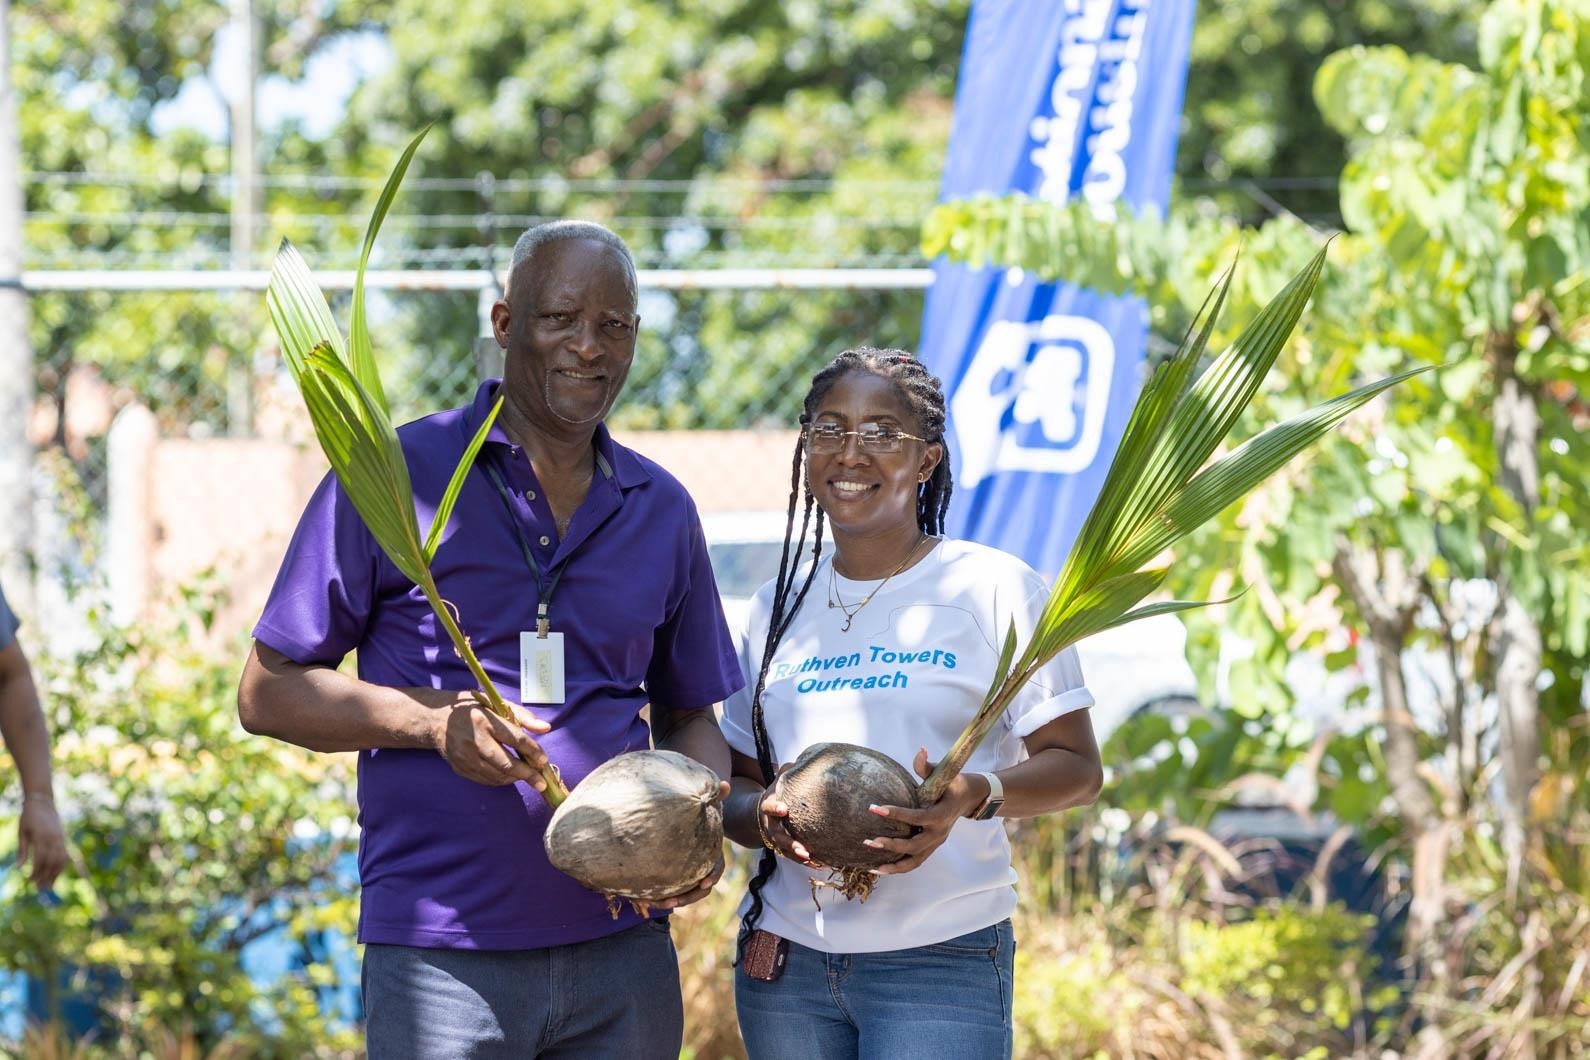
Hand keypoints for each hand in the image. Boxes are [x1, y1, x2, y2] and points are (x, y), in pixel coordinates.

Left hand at [18, 797, 67, 889]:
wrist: (43, 802)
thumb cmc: (28, 817)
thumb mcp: (21, 832)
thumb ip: (22, 851)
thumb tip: (19, 868)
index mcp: (42, 837)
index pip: (40, 860)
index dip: (36, 872)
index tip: (29, 881)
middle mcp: (54, 839)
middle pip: (52, 862)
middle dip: (46, 877)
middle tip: (40, 889)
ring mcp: (61, 838)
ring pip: (61, 860)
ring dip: (56, 874)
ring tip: (50, 885)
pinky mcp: (64, 838)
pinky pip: (65, 855)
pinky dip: (61, 866)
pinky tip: (56, 873)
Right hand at [435, 694, 553, 789]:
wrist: (436, 720)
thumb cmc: (472, 709)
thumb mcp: (496, 704)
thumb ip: (523, 716)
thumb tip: (546, 728)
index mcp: (485, 720)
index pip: (515, 739)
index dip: (532, 751)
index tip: (544, 760)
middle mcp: (474, 740)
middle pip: (506, 763)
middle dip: (527, 775)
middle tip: (542, 783)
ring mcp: (465, 757)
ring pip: (496, 775)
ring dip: (515, 779)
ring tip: (528, 777)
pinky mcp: (459, 768)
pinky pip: (485, 780)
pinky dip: (501, 780)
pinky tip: (510, 776)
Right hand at [758, 770, 823, 868]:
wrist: (764, 811)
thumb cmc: (778, 791)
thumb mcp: (780, 778)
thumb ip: (789, 770)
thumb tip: (804, 759)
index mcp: (768, 805)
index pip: (769, 806)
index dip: (775, 808)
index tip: (784, 809)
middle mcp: (771, 825)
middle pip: (778, 837)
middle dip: (790, 844)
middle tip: (804, 851)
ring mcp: (776, 838)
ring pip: (786, 851)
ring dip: (799, 858)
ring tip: (815, 861)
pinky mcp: (784, 847)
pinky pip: (794, 857)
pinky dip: (806, 862)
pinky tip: (821, 864)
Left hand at [865, 748, 988, 876]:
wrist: (970, 798)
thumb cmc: (954, 783)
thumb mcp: (945, 773)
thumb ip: (928, 766)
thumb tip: (920, 750)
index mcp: (941, 814)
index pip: (917, 817)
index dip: (896, 814)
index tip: (874, 808)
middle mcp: (939, 833)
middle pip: (914, 846)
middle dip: (891, 845)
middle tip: (869, 841)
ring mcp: (936, 843)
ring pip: (914, 861)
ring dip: (893, 866)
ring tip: (871, 866)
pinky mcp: (931, 847)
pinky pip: (914, 862)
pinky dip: (898, 868)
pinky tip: (880, 869)